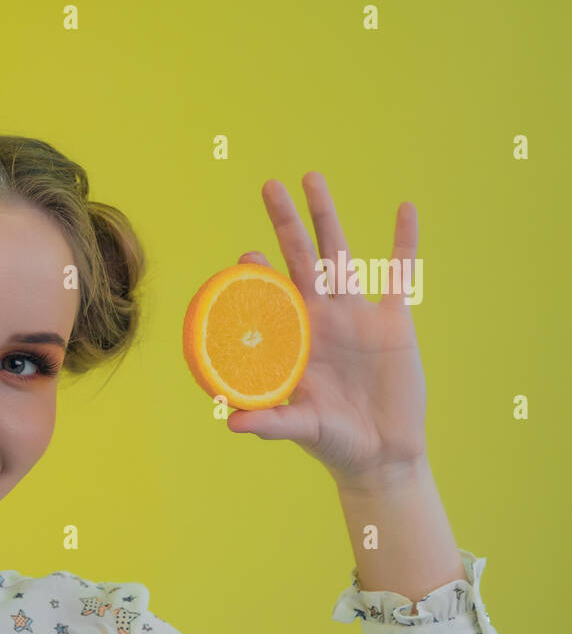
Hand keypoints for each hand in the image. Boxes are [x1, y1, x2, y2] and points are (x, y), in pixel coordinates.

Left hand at [228, 172, 427, 488]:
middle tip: (268, 186)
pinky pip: (399, 274)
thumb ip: (268, 421)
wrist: (381, 454)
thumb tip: (229, 422)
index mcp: (292, 339)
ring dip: (327, 216)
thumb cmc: (332, 443)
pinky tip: (404, 209)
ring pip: (340, 254)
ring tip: (312, 179)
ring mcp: (355, 316)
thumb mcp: (299, 429)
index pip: (269, 295)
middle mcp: (319, 319)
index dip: (256, 273)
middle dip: (285, 223)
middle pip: (299, 259)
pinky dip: (404, 242)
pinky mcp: (393, 322)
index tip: (244, 255)